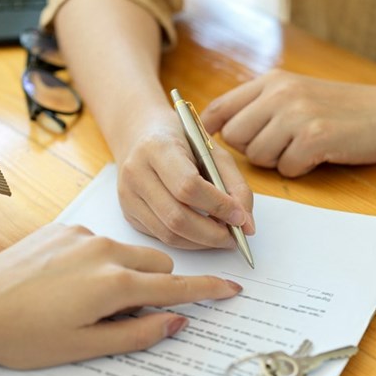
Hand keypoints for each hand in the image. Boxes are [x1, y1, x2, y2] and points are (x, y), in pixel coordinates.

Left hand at [0, 223, 241, 368]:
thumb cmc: (22, 335)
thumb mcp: (84, 347)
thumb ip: (138, 333)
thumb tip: (176, 322)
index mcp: (113, 284)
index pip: (175, 287)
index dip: (207, 290)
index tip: (231, 289)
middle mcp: (104, 250)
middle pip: (156, 265)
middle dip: (155, 287)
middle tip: (125, 314)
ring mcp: (83, 235)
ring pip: (128, 253)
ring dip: (125, 274)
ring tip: (84, 300)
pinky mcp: (64, 227)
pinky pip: (100, 243)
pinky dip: (98, 262)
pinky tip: (65, 283)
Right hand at [115, 110, 254, 249]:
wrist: (138, 133)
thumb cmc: (180, 139)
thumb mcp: (212, 151)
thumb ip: (235, 185)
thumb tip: (247, 226)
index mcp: (157, 148)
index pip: (188, 186)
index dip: (218, 206)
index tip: (240, 218)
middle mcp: (137, 173)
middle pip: (177, 217)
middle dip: (212, 234)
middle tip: (235, 237)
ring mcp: (128, 196)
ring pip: (168, 234)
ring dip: (201, 242)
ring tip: (222, 237)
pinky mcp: (128, 213)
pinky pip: (161, 237)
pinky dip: (187, 241)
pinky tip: (202, 233)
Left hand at [201, 69, 375, 176]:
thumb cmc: (339, 109)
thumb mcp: (296, 92)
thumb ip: (260, 105)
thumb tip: (219, 129)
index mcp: (271, 81)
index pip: (219, 107)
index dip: (211, 131)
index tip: (218, 144)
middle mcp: (280, 93)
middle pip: (235, 137)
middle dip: (251, 151)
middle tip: (279, 147)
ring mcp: (297, 115)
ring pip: (257, 157)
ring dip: (277, 161)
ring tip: (301, 148)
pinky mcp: (314, 138)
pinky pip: (285, 168)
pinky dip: (300, 169)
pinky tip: (317, 156)